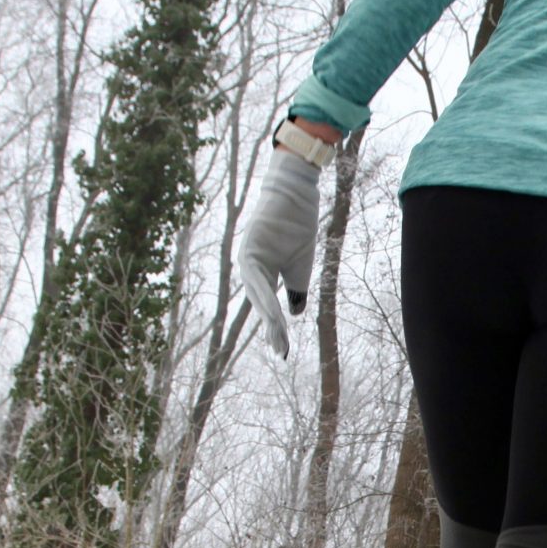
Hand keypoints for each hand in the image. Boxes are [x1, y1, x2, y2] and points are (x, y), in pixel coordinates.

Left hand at [238, 147, 321, 356]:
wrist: (297, 197)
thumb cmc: (297, 228)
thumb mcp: (299, 268)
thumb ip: (296, 291)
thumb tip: (294, 314)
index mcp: (261, 272)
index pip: (267, 305)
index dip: (275, 327)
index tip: (284, 350)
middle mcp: (250, 267)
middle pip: (259, 303)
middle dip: (271, 328)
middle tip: (281, 350)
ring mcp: (247, 257)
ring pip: (256, 294)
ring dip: (267, 316)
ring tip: (277, 336)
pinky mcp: (248, 247)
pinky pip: (256, 277)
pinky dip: (264, 295)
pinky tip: (272, 312)